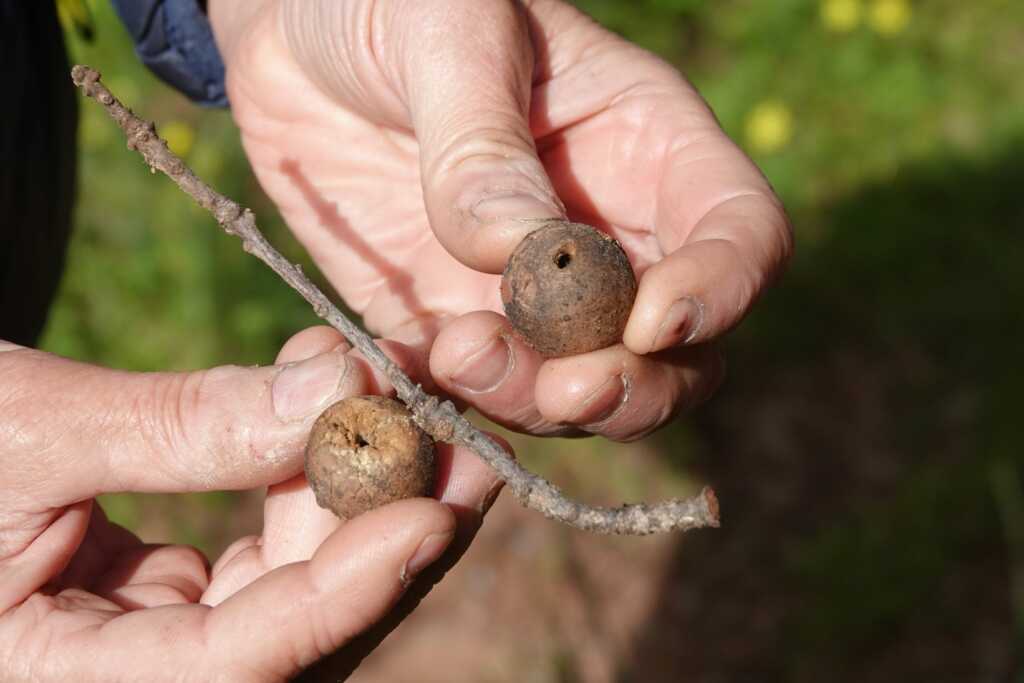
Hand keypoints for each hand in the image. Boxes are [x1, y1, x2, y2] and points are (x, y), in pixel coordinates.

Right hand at [0, 329, 502, 679]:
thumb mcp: (30, 431)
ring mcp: (154, 646)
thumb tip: (335, 388)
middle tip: (470, 448)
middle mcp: (128, 681)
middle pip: (298, 634)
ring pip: (297, 590)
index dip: (343, 593)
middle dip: (388, 535)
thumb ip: (180, 425)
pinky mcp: (169, 600)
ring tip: (411, 394)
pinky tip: (335, 400)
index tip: (432, 516)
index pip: (236, 664)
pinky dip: (307, 479)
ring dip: (361, 491)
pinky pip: (266, 553)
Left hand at [208, 0, 791, 441]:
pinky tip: (400, 370)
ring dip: (534, 403)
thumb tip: (520, 254)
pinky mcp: (449, 325)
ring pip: (578, 390)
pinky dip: (448, 407)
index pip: (738, 231)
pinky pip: (472, 395)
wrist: (296, 30)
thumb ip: (483, 141)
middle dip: (634, 386)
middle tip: (565, 390)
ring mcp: (528, 293)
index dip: (721, 290)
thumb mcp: (445, 30)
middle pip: (677, 350)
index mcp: (646, 144)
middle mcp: (605, 233)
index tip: (653, 322)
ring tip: (458, 356)